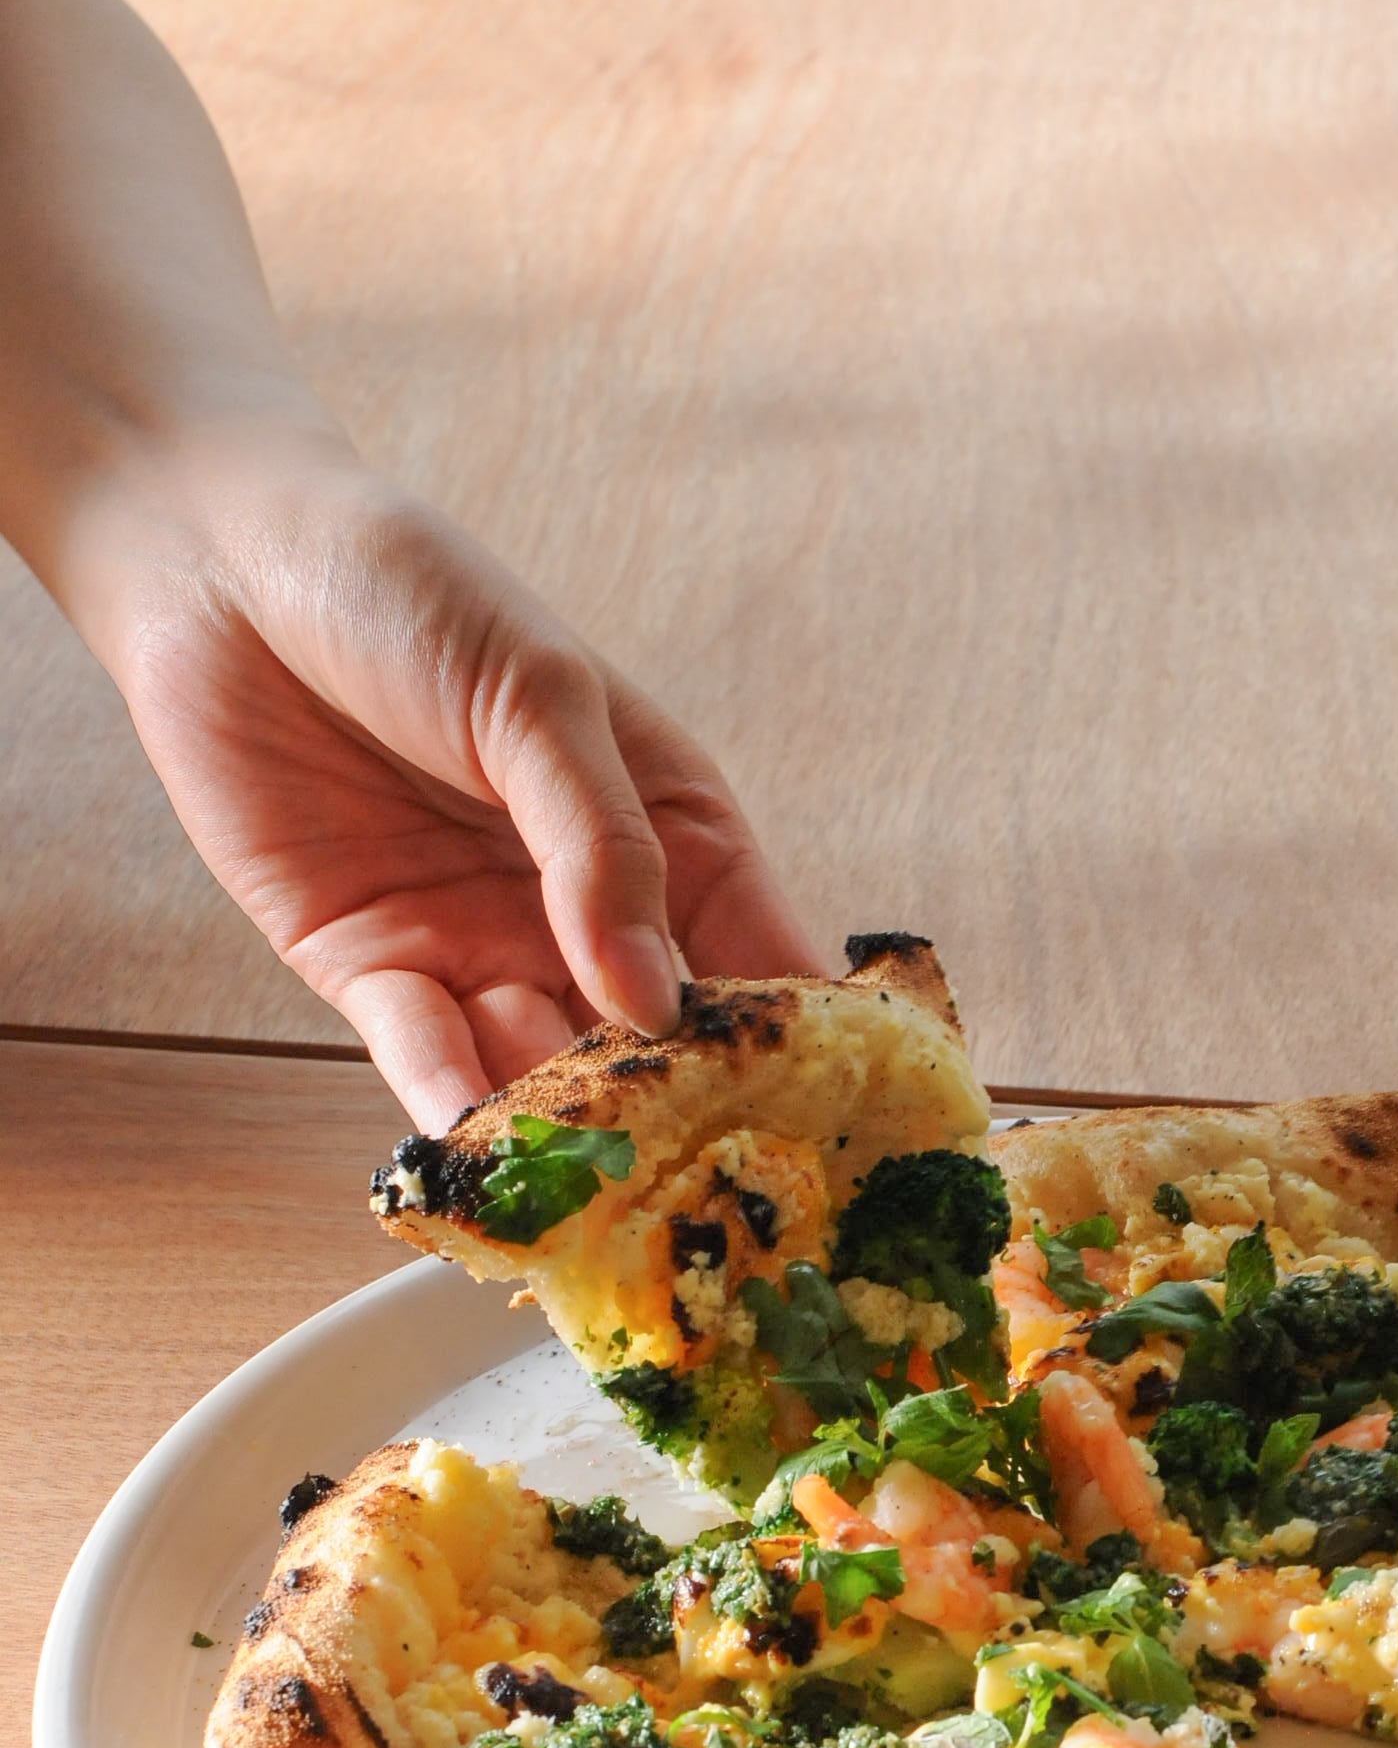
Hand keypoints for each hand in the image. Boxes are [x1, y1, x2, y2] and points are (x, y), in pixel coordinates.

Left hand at [75, 421, 821, 1128]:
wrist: (218, 562)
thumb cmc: (405, 590)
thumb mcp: (539, 694)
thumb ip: (603, 846)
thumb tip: (657, 999)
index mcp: (663, 824)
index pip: (753, 949)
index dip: (793, 1034)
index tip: (829, 1114)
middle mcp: (582, 904)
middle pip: (652, 1038)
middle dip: (682, 1111)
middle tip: (710, 1186)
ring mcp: (481, 943)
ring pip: (544, 1065)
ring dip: (568, 1124)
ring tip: (595, 1179)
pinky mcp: (374, 968)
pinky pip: (426, 1055)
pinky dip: (454, 1102)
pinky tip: (481, 1144)